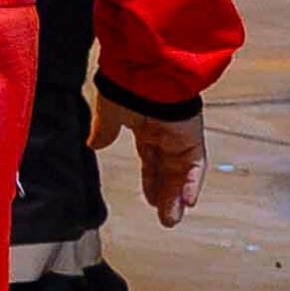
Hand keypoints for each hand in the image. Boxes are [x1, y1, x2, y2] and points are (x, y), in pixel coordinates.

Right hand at [104, 92, 207, 223]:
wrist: (144, 72)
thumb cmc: (125, 85)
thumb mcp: (108, 114)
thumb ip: (104, 131)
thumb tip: (94, 144)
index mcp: (145, 126)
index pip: (151, 160)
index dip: (151, 180)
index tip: (150, 197)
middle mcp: (165, 133)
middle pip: (167, 171)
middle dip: (165, 195)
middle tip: (165, 218)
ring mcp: (180, 136)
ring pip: (181, 173)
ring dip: (177, 196)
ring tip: (172, 219)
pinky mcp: (192, 137)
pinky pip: (195, 165)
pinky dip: (192, 184)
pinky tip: (187, 202)